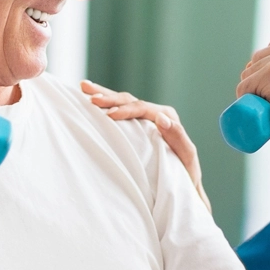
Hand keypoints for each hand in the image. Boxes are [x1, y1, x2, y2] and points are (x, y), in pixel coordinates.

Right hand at [82, 79, 209, 207]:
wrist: (183, 182)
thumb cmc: (186, 173)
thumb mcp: (186, 157)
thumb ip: (177, 136)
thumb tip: (161, 118)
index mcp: (168, 117)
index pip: (143, 109)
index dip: (126, 110)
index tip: (109, 115)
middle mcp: (156, 113)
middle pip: (130, 100)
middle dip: (110, 98)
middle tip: (91, 98)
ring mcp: (145, 119)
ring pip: (122, 101)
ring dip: (103, 93)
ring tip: (84, 87)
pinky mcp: (137, 125)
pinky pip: (119, 110)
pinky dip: (105, 102)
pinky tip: (89, 97)